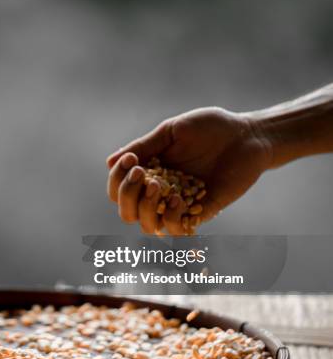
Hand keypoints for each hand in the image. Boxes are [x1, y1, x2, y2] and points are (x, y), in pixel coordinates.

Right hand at [106, 107, 271, 234]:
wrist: (247, 135)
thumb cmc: (210, 128)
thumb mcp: (171, 131)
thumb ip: (143, 147)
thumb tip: (109, 162)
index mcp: (148, 173)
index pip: (117, 190)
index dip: (117, 180)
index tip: (131, 160)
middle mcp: (159, 193)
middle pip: (127, 212)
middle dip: (127, 196)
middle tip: (143, 175)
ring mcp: (178, 205)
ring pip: (148, 226)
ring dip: (146, 209)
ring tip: (159, 187)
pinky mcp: (200, 213)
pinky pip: (177, 230)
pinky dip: (171, 218)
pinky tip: (177, 198)